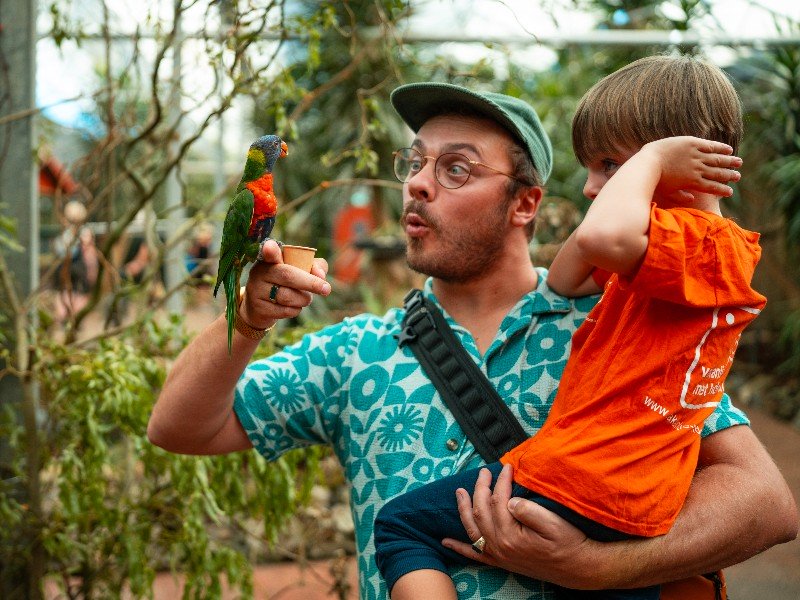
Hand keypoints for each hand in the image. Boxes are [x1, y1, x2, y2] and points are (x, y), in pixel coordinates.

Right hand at [240, 239, 330, 328]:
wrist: (261, 306)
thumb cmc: (286, 283)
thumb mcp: (299, 270)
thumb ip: (313, 266)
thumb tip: (321, 275)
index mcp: (271, 258)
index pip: (269, 252)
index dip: (270, 250)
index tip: (271, 247)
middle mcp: (260, 272)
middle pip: (287, 276)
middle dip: (310, 283)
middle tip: (326, 289)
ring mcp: (257, 290)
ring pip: (287, 297)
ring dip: (304, 299)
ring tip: (306, 298)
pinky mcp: (259, 308)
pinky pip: (284, 311)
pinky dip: (296, 310)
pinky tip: (294, 306)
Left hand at [441, 464, 600, 588]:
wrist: (578, 569)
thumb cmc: (569, 544)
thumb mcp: (554, 523)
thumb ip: (529, 510)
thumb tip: (510, 500)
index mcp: (511, 534)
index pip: (499, 500)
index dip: (502, 481)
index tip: (507, 467)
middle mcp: (499, 545)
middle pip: (481, 511)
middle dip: (480, 488)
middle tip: (484, 472)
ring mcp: (498, 555)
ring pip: (472, 529)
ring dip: (464, 509)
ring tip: (459, 492)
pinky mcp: (500, 562)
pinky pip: (474, 554)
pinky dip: (458, 547)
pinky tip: (446, 542)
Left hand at [641, 136, 742, 202]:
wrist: (648, 163)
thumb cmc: (655, 180)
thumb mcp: (668, 192)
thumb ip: (680, 197)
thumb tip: (691, 200)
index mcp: (693, 182)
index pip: (712, 187)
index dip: (722, 190)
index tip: (730, 192)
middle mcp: (698, 169)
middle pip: (718, 173)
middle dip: (729, 175)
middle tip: (738, 177)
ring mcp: (696, 155)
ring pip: (717, 159)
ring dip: (729, 161)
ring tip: (739, 163)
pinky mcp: (692, 143)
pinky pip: (710, 145)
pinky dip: (721, 147)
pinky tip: (729, 149)